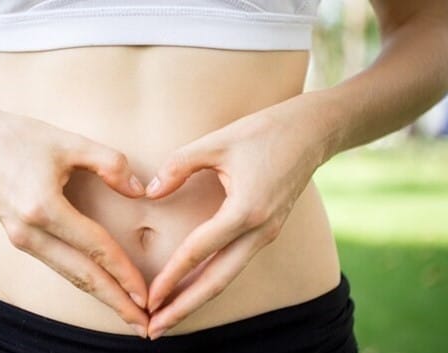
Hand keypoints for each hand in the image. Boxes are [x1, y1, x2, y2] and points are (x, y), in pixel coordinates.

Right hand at [0, 105, 149, 336]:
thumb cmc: (19, 137)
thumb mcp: (68, 141)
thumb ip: (110, 163)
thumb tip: (140, 191)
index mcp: (42, 208)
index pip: (94, 249)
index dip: (124, 273)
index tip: (147, 295)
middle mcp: (29, 232)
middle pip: (82, 276)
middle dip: (116, 302)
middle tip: (145, 327)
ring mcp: (21, 239)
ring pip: (69, 275)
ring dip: (101, 296)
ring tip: (129, 314)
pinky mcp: (20, 238)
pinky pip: (58, 265)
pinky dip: (83, 280)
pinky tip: (102, 287)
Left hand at [142, 100, 324, 338]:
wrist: (312, 131)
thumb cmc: (264, 132)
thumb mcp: (216, 142)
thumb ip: (179, 166)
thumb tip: (151, 192)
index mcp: (246, 210)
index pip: (199, 251)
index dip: (170, 277)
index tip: (148, 299)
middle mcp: (259, 231)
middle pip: (217, 281)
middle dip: (184, 307)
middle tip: (155, 329)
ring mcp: (267, 234)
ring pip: (228, 277)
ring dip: (198, 299)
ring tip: (169, 317)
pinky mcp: (267, 231)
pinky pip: (235, 263)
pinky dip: (212, 280)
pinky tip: (193, 287)